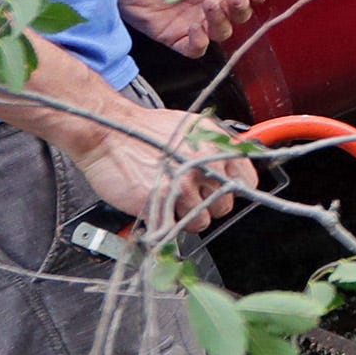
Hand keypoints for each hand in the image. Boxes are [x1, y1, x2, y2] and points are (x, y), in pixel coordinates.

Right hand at [74, 103, 256, 235]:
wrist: (109, 133)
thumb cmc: (147, 132)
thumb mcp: (193, 128)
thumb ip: (217, 150)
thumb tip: (235, 171)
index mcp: (215, 146)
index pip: (246, 181)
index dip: (233, 188)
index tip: (221, 189)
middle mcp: (204, 165)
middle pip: (223, 206)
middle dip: (206, 204)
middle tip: (186, 193)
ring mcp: (182, 185)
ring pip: (200, 221)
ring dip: (184, 215)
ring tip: (168, 198)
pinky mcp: (160, 201)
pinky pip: (174, 226)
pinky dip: (165, 220)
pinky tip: (156, 203)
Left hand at [113, 0, 266, 57]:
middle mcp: (209, 6)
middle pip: (237, 18)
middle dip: (239, 8)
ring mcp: (193, 23)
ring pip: (220, 34)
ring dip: (221, 22)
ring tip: (210, 5)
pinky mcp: (176, 38)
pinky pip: (196, 49)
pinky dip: (201, 41)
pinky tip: (197, 27)